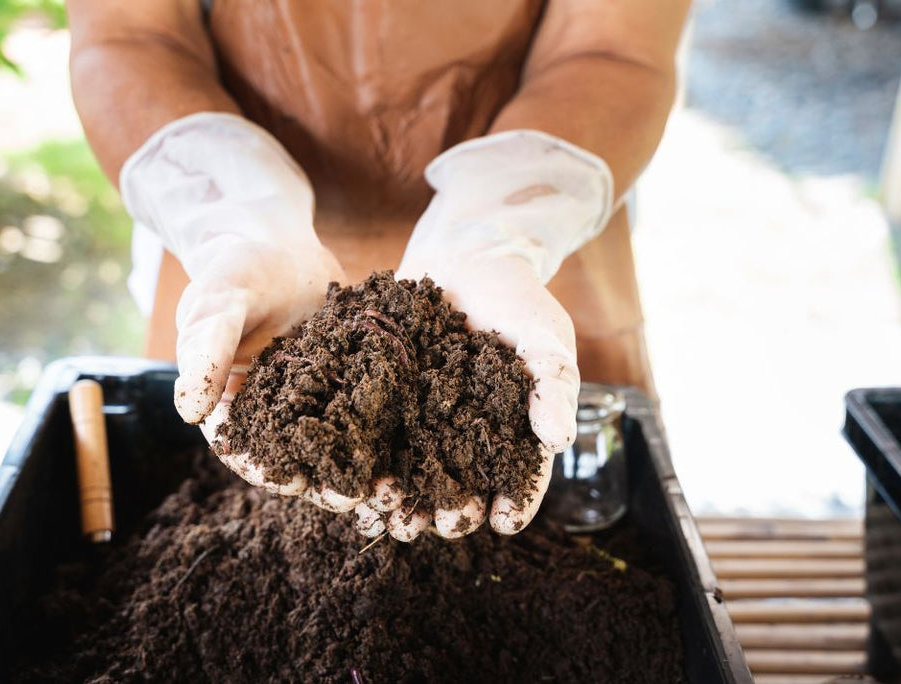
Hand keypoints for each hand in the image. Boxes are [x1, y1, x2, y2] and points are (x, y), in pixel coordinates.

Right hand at [121, 112, 354, 506]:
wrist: (278, 240)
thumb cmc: (235, 268)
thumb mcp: (218, 304)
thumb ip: (207, 352)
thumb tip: (188, 412)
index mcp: (233, 406)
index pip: (245, 451)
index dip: (266, 470)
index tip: (291, 482)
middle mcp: (276, 414)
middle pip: (299, 459)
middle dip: (325, 481)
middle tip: (354, 497)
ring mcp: (316, 401)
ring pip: (340, 444)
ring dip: (363, 469)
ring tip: (393, 489)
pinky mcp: (351, 383)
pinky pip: (371, 411)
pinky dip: (391, 431)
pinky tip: (420, 442)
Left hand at [356, 130, 613, 540]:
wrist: (464, 257)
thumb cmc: (515, 297)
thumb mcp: (544, 333)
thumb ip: (553, 381)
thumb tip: (558, 439)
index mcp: (510, 431)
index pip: (517, 478)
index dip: (513, 503)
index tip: (503, 521)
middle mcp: (464, 437)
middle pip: (457, 488)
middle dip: (444, 512)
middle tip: (431, 526)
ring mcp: (421, 422)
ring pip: (409, 474)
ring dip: (394, 499)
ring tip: (380, 512)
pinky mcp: (382, 400)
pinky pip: (368, 435)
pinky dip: (356, 456)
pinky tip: (342, 473)